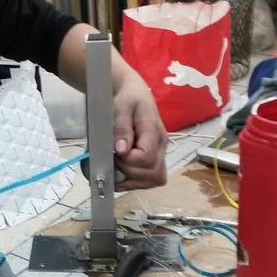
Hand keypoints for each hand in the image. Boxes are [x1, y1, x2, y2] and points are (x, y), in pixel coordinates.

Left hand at [112, 74, 166, 189]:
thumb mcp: (122, 108)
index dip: (128, 161)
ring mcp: (160, 152)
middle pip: (155, 173)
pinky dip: (136, 182)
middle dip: (131, 173)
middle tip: (115, 161)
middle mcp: (161, 145)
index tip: (115, 152)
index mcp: (154, 131)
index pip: (147, 158)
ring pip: (156, 179)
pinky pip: (151, 179)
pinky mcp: (154, 157)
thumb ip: (122, 129)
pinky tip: (121, 178)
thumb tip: (122, 150)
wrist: (134, 94)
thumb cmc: (128, 98)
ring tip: (118, 171)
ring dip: (135, 181)